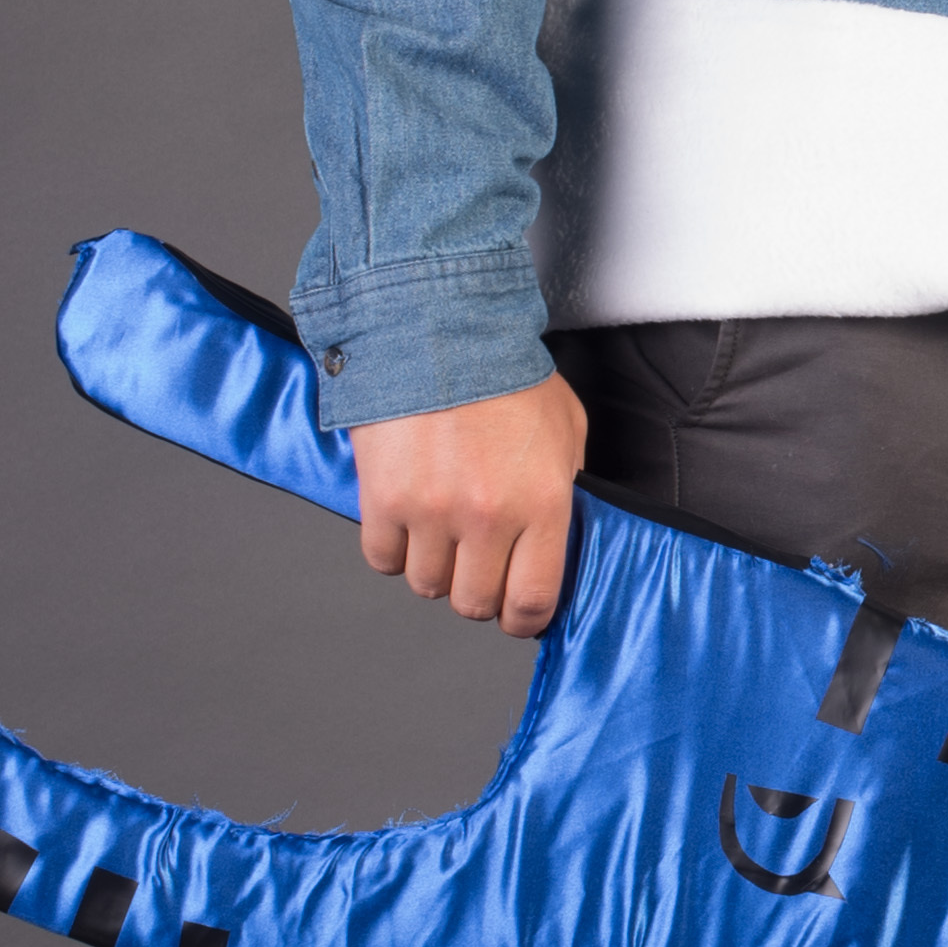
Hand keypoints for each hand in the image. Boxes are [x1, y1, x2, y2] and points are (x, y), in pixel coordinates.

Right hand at [350, 373, 588, 637]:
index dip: (523, 618)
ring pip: (426, 584)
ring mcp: (432, 512)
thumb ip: (564, 485)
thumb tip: (559, 533)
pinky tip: (406, 517)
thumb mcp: (565, 427)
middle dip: (478, 590)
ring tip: (441, 528)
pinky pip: (383, 558)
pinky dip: (392, 546)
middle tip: (477, 563)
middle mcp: (488, 516)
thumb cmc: (503, 372)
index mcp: (541, 503)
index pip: (532, 601)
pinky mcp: (383, 500)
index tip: (518, 612)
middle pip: (474, 602)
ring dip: (434, 565)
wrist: (439, 328)